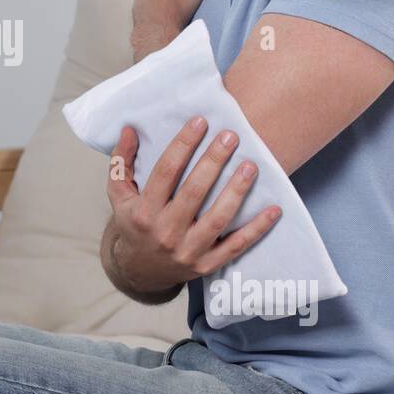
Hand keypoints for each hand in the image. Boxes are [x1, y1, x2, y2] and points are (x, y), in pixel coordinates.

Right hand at [105, 117, 281, 294]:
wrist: (141, 271)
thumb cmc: (134, 224)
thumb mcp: (119, 194)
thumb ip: (121, 161)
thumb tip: (129, 129)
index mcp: (143, 212)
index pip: (165, 173)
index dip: (182, 145)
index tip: (200, 122)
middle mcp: (165, 233)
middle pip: (193, 192)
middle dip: (213, 162)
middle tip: (231, 137)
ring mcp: (188, 251)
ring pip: (217, 219)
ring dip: (236, 191)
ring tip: (250, 166)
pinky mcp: (207, 265)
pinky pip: (236, 246)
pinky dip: (257, 229)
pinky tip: (274, 209)